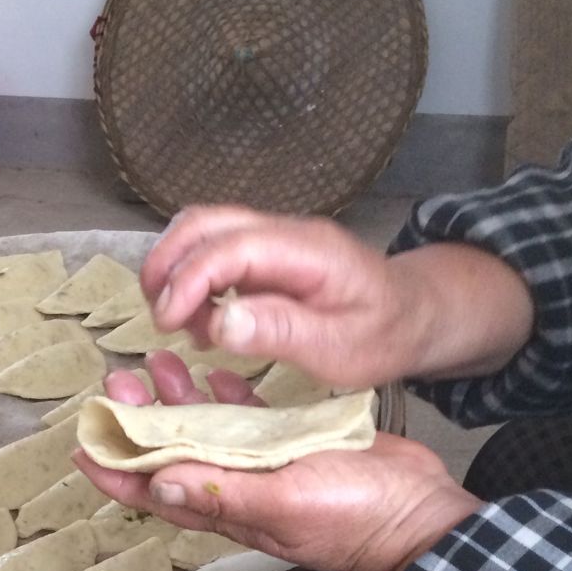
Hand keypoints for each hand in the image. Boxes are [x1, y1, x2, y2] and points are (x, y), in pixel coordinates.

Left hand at [74, 352, 483, 570]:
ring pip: (207, 432)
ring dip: (178, 401)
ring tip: (156, 363)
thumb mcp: (283, 501)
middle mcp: (238, 489)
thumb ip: (220, 492)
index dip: (116, 471)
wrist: (418, 513)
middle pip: (173, 454)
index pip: (154, 493)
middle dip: (140, 421)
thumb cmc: (354, 516)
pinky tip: (215, 373)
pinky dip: (230, 397)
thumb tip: (156, 483)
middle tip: (118, 380)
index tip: (84, 445)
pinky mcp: (296, 446)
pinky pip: (251, 420)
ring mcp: (267, 467)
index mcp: (228, 508)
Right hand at [142, 205, 534, 388]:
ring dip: (176, 268)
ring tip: (176, 322)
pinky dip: (193, 279)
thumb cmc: (382, 335)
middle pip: (206, 221)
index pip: (231, 247)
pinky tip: (201, 322)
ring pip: (204, 230)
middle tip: (158, 317)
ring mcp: (274, 238)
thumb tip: (219, 323)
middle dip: (168, 263)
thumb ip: (280, 332)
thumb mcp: (339, 349)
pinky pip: (216, 250)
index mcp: (307, 251)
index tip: (168, 321)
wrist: (414, 314)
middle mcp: (285, 232)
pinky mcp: (266, 254)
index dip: (190, 279)